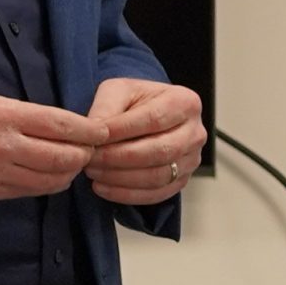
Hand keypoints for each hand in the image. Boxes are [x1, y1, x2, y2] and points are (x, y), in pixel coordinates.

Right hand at [0, 89, 109, 203]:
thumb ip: (18, 114)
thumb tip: (54, 126)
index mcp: (2, 115)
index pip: (60, 124)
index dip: (87, 130)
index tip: (101, 132)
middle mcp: (2, 146)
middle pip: (62, 158)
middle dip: (82, 156)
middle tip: (89, 151)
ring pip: (48, 181)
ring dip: (65, 175)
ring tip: (70, 166)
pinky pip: (26, 192)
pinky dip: (42, 186)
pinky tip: (45, 177)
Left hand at [84, 78, 205, 204]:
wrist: (147, 116)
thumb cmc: (135, 101)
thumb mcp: (118, 90)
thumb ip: (107, 106)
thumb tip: (95, 131)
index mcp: (185, 102)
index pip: (154, 119)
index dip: (122, 130)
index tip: (95, 137)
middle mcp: (195, 133)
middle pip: (160, 151)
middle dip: (119, 158)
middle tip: (91, 158)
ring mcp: (191, 160)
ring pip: (157, 176)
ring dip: (120, 178)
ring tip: (92, 172)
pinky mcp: (181, 181)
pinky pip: (155, 194)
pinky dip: (126, 194)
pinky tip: (103, 187)